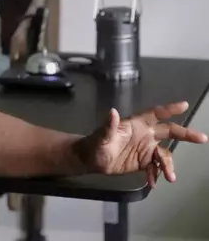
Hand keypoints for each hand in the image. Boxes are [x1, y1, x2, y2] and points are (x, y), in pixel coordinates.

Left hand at [78, 102, 207, 186]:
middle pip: (169, 131)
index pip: (155, 114)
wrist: (91, 160)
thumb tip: (112, 111)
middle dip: (186, 134)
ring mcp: (145, 149)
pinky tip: (153, 182)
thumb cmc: (94, 144)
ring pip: (164, 155)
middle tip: (202, 138)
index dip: (169, 109)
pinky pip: (156, 168)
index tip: (183, 105)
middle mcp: (144, 135)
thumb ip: (108, 126)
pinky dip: (157, 174)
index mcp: (136, 124)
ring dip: (168, 165)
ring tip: (170, 177)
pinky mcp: (143, 162)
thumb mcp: (101, 136)